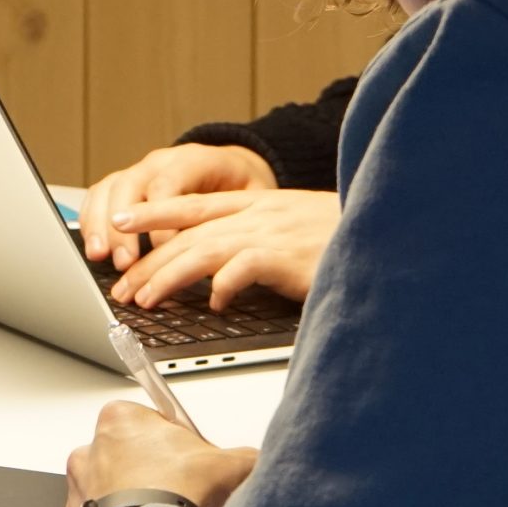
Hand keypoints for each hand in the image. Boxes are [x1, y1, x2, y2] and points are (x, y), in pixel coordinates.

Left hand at [63, 399, 257, 506]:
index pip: (150, 422)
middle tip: (182, 492)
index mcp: (120, 419)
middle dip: (153, 473)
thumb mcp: (232, 464)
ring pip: (112, 491)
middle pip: (128, 456)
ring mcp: (80, 491)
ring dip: (134, 503)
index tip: (192, 461)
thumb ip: (244, 457)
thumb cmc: (176, 496)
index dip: (177, 444)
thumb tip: (253, 464)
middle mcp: (90, 451)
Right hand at [81, 143, 276, 269]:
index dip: (161, 220)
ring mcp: (140, 171)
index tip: (163, 252)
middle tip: (125, 261)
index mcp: (194, 160)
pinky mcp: (126, 184)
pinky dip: (91, 221)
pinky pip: (100, 195)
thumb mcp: (252, 198)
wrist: (234, 166)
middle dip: (122, 226)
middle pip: (130, 186)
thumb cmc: (244, 186)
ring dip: (100, 225)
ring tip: (100, 257)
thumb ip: (235, 220)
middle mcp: (161, 161)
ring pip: (109, 189)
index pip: (168, 185)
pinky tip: (93, 248)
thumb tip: (222, 259)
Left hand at [107, 189, 339, 309]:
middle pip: (188, 234)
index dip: (152, 211)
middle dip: (149, 261)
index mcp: (257, 202)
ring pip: (205, 249)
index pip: (192, 204)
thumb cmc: (343, 236)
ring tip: (146, 299)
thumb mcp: (293, 229)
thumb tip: (219, 274)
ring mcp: (274, 232)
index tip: (118, 220)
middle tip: (122, 288)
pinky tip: (212, 304)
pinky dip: (224, 285)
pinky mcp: (290, 256)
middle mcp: (259, 213)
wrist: (389, 231)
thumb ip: (257, 241)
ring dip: (170, 276)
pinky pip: (244, 268)